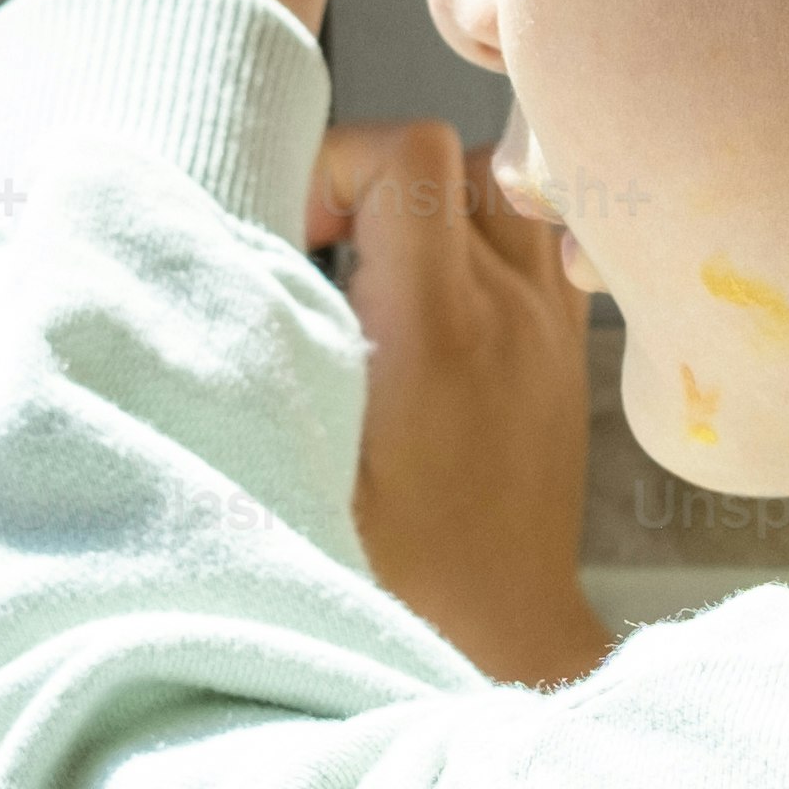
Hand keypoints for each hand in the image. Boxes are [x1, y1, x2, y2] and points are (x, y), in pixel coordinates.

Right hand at [311, 119, 609, 686]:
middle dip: (379, 173)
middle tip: (329, 239)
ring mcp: (549, 325)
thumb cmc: (394, 569)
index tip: (299, 227)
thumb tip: (221, 262)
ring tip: (384, 259)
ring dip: (441, 200)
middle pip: (459, 155)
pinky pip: (541, 242)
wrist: (497, 633)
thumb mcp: (301, 462)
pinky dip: (488, 240)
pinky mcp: (566, 350)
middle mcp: (509, 310)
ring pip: (507, 189)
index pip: (413, 155)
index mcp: (438, 328)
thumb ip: (269, 353)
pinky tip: (439, 298)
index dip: (341, 162)